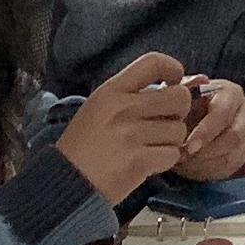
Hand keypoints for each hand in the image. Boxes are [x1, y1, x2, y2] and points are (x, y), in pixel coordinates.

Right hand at [59, 51, 196, 207]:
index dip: (173, 68)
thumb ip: (132, 95)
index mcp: (111, 91)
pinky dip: (166, 160)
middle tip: (166, 122)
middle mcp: (122, 109)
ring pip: (179, 129)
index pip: (153, 62)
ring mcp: (131, 135)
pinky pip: (173, 154)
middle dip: (179, 111)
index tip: (175, 82)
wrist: (65, 182)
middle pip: (179, 97)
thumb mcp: (99, 108)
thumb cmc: (83, 146)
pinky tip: (149, 162)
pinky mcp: (138, 161)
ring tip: (151, 146)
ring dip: (171, 140)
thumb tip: (179, 84)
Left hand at [176, 76, 244, 175]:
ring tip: (183, 161)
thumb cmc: (180, 104)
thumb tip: (201, 78)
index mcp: (231, 93)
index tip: (187, 146)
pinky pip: (229, 167)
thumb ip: (186, 86)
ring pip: (232, 155)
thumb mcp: (178, 93)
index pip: (224, 114)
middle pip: (235, 137)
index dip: (206, 131)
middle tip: (186, 158)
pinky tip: (190, 166)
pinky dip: (208, 170)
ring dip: (205, 162)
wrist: (182, 121)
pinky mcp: (241, 153)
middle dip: (209, 150)